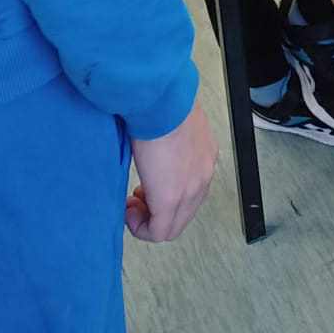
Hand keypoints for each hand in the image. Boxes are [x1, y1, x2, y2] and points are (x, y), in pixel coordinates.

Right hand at [126, 99, 216, 242]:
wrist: (160, 100)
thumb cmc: (160, 104)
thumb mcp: (171, 126)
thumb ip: (170, 143)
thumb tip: (155, 150)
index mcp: (204, 156)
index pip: (191, 192)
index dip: (165, 196)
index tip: (146, 188)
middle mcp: (203, 175)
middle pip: (183, 214)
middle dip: (156, 211)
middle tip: (136, 199)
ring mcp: (191, 189)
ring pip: (172, 226)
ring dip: (148, 219)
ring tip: (132, 203)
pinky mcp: (172, 198)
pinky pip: (160, 232)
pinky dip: (141, 227)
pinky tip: (129, 211)